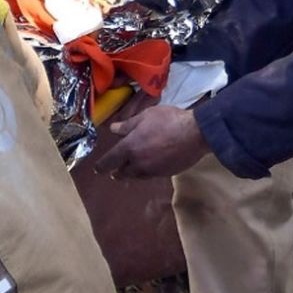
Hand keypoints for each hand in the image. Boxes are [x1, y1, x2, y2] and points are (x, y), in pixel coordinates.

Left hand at [94, 104, 208, 178]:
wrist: (194, 135)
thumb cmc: (168, 121)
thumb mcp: (145, 117)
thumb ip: (127, 126)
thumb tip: (113, 129)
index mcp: (129, 148)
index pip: (109, 161)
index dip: (101, 166)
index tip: (97, 169)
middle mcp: (138, 163)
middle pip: (122, 173)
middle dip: (116, 172)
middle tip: (114, 171)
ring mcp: (152, 171)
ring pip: (136, 175)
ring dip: (131, 173)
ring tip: (130, 170)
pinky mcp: (165, 174)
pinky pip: (150, 175)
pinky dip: (145, 172)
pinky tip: (149, 166)